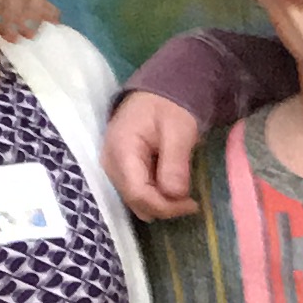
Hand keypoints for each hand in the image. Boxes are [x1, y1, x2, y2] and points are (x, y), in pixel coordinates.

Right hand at [105, 88, 204, 219]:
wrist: (157, 95)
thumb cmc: (168, 108)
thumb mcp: (179, 129)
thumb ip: (175, 162)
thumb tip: (175, 195)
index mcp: (121, 151)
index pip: (138, 194)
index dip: (166, 206)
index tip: (192, 204)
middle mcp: (110, 165)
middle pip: (136, 202)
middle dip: (165, 207)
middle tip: (191, 201)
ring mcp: (113, 170)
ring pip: (137, 203)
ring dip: (162, 204)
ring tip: (183, 191)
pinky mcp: (121, 173)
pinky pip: (138, 195)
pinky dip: (157, 197)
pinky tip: (172, 186)